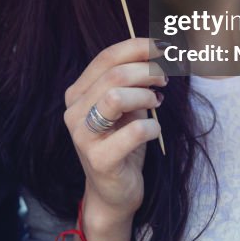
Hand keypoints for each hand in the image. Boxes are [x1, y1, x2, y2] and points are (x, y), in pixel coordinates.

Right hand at [62, 38, 165, 240]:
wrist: (113, 193)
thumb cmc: (123, 145)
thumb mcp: (127, 108)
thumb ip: (134, 82)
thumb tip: (161, 56)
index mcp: (78, 93)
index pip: (106, 58)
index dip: (137, 47)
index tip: (164, 47)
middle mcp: (74, 111)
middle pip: (114, 75)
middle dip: (147, 71)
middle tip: (165, 79)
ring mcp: (82, 136)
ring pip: (115, 97)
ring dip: (145, 95)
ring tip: (156, 102)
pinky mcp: (99, 159)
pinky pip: (134, 131)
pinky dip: (152, 126)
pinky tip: (153, 130)